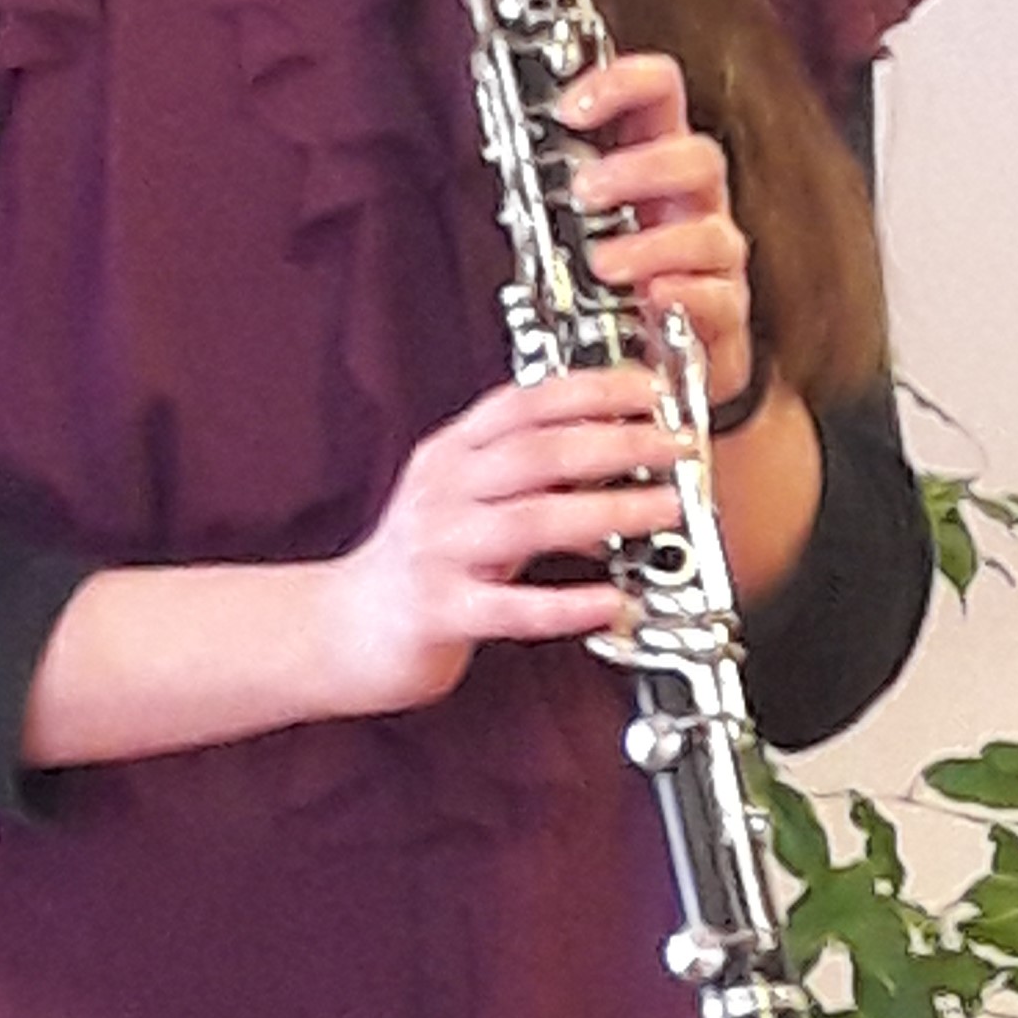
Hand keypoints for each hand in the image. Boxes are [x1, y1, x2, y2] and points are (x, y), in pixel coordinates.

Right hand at [324, 363, 686, 713]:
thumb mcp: (463, 497)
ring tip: (662, 509)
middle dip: (616, 443)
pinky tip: (612, 602)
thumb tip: (610, 457)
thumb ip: (528, 474)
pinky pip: (512, 607)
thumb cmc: (417, 562)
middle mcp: (443, 492)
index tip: (648, 389)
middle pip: (537, 453)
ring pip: (531, 520)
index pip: (525, 402)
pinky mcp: (439, 611)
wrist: (342, 628)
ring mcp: (438, 550)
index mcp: (451, 454)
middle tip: (674, 446)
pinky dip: (568, 603)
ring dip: (607, 512)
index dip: (591, 389)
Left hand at [555, 54, 754, 411]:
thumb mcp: (568, 234)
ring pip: (712, 233)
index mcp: (655, 169)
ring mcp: (715, 264)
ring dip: (653, 244)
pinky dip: (687, 296)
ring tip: (603, 265)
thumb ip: (549, 194)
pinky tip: (653, 299)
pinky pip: (721, 299)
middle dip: (641, 169)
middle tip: (583, 192)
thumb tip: (508, 149)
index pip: (660, 95)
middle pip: (699, 158)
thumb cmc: (604, 295)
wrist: (639, 372)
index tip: (569, 108)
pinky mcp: (725, 320)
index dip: (623, 83)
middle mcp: (694, 208)